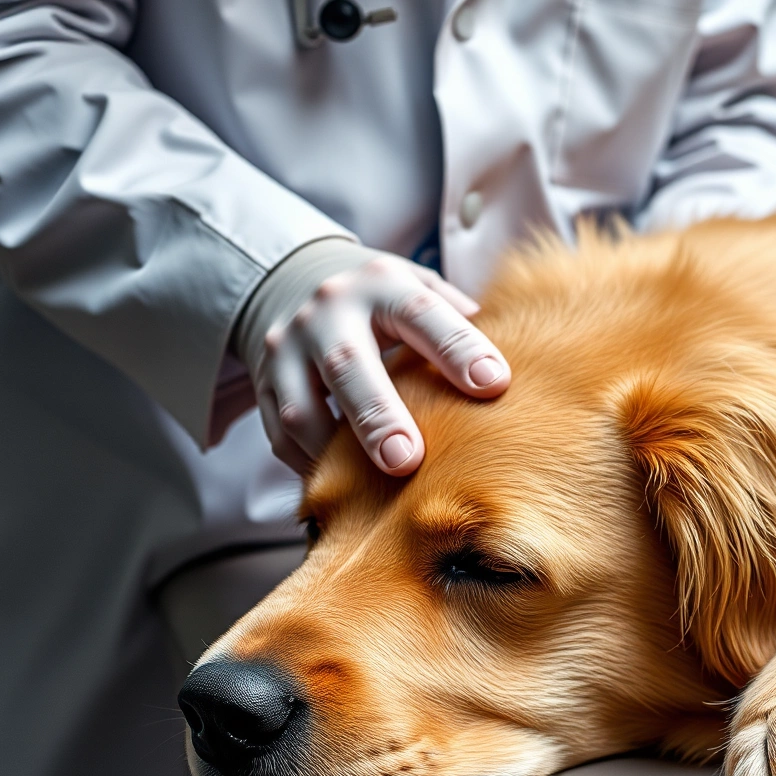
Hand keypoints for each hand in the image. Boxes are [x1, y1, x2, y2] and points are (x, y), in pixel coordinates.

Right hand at [243, 245, 509, 475]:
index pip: (421, 313)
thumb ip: (460, 322)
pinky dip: (312, 468)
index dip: (457, 349)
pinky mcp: (264, 386)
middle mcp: (328, 313)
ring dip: (335, 455)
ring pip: (302, 410)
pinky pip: (281, 438)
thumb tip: (511, 368)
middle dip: (376, 416)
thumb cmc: (383, 300)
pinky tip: (344, 491)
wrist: (290, 281)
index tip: (494, 385)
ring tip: (371, 494)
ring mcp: (287, 350)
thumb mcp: (419, 288)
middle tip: (406, 460)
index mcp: (381, 285)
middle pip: (347, 366)